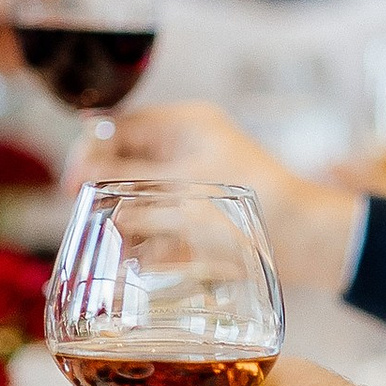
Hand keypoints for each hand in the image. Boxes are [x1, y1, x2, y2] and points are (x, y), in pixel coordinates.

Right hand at [83, 103, 361, 294]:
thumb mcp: (185, 189)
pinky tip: (135, 261)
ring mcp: (191, 182)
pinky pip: (158, 222)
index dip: (89, 153)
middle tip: (87, 217)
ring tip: (112, 245)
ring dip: (122, 219)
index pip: (119, 125)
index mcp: (185, 124)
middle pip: (123, 162)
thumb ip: (131, 181)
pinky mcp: (198, 216)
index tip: (73, 186)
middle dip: (102, 190)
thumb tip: (82, 176)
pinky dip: (145, 240)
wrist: (312, 242)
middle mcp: (185, 148)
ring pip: (137, 195)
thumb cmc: (259, 202)